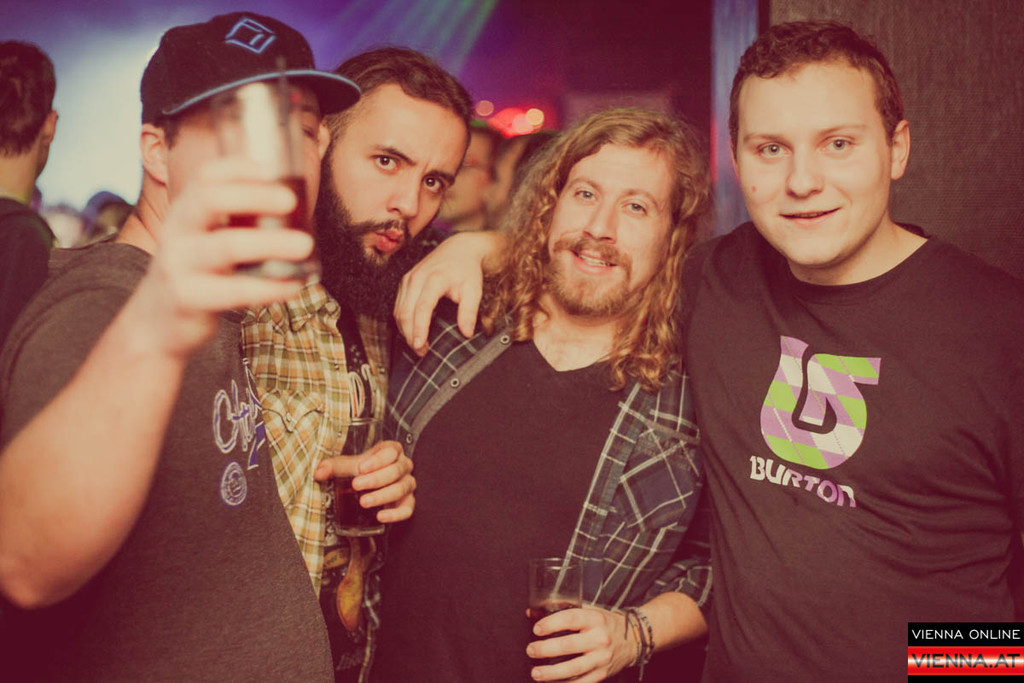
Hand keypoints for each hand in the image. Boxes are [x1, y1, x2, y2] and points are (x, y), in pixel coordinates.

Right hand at [137, 158, 312, 357]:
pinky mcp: (189, 299)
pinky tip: (294, 284)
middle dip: (254, 196)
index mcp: (184, 214)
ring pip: (226, 246)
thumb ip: (234, 225)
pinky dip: (270, 287)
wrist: (155, 326)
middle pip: (211, 200)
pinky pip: (234, 291)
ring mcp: (179, 265)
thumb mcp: (203, 242)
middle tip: (291, 201)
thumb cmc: (195, 276)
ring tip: (305, 245)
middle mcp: (176, 233)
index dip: (238, 168)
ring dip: (271, 242)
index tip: (273, 171)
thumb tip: (294, 210)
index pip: (205, 178)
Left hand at [314, 440, 415, 522]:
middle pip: (396, 471)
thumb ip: (334, 466)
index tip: (361, 468)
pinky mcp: (408, 501)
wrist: (371, 484)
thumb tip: (319, 472)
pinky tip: (381, 516)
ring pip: (401, 489)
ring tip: (364, 502)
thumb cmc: (361, 470)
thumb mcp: (348, 465)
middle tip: (357, 485)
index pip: (391, 452)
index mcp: (392, 450)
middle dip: (376, 479)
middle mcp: (404, 465)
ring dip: (382, 496)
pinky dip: (395, 514)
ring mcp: (408, 484)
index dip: (377, 460)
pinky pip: (408, 508)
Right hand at [394, 231, 504, 355]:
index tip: (420, 346)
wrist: (459, 248)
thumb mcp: (474, 290)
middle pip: (405, 312)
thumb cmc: (467, 270)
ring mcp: (408, 279)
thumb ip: (469, 311)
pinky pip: (398, 305)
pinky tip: (412, 332)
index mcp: (434, 279)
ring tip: (418, 346)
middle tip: (421, 352)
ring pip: (398, 311)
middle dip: (410, 335)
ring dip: (405, 331)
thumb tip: (466, 333)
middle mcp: (417, 277)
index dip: (419, 329)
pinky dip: (402, 321)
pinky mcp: (405, 281)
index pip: (422, 308)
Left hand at [527, 607, 633, 681]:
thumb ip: (563, 611)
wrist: (634, 639)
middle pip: (568, 645)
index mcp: (595, 619)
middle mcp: (599, 639)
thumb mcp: (589, 611)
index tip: (537, 629)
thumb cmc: (606, 623)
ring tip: (536, 673)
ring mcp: (602, 658)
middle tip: (531, 650)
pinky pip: (581, 682)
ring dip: (551, 672)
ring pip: (573, 668)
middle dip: (545, 649)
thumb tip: (531, 613)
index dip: (551, 624)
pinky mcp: (602, 674)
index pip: (570, 619)